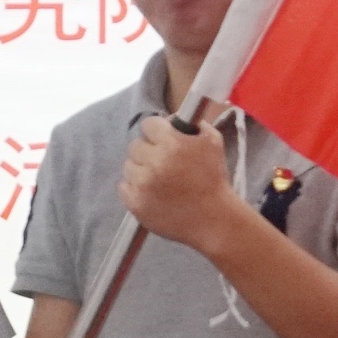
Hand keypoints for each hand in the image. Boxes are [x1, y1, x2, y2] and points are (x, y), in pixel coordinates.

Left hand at [118, 112, 240, 251]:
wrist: (214, 219)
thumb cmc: (214, 179)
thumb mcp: (212, 141)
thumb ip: (192, 123)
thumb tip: (171, 118)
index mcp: (172, 144)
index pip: (148, 124)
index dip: (157, 131)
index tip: (163, 139)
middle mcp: (154, 162)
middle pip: (135, 145)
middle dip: (148, 151)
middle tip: (162, 162)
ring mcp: (143, 184)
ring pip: (128, 166)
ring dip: (140, 169)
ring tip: (158, 179)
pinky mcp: (136, 204)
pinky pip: (123, 187)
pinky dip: (134, 188)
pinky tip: (151, 192)